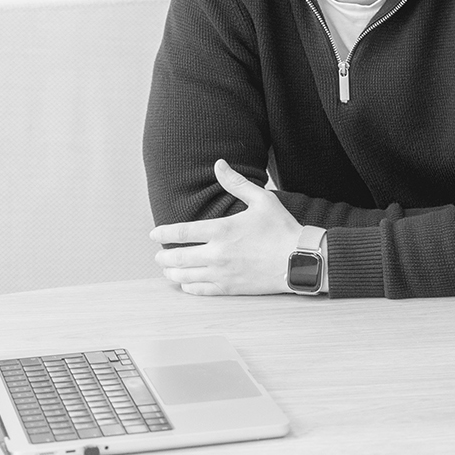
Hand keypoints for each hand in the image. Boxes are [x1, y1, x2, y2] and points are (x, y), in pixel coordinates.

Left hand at [149, 159, 304, 295]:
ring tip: (169, 271)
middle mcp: (217, 253)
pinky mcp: (230, 288)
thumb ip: (236, 183)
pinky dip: (189, 286)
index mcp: (221, 230)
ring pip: (185, 276)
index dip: (162, 233)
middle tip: (159, 256)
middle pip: (177, 257)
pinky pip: (201, 290)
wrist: (300, 260)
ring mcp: (222, 273)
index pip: (180, 233)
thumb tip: (219, 164)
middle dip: (163, 257)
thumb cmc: (282, 229)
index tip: (154, 234)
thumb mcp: (262, 200)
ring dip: (172, 273)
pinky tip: (186, 283)